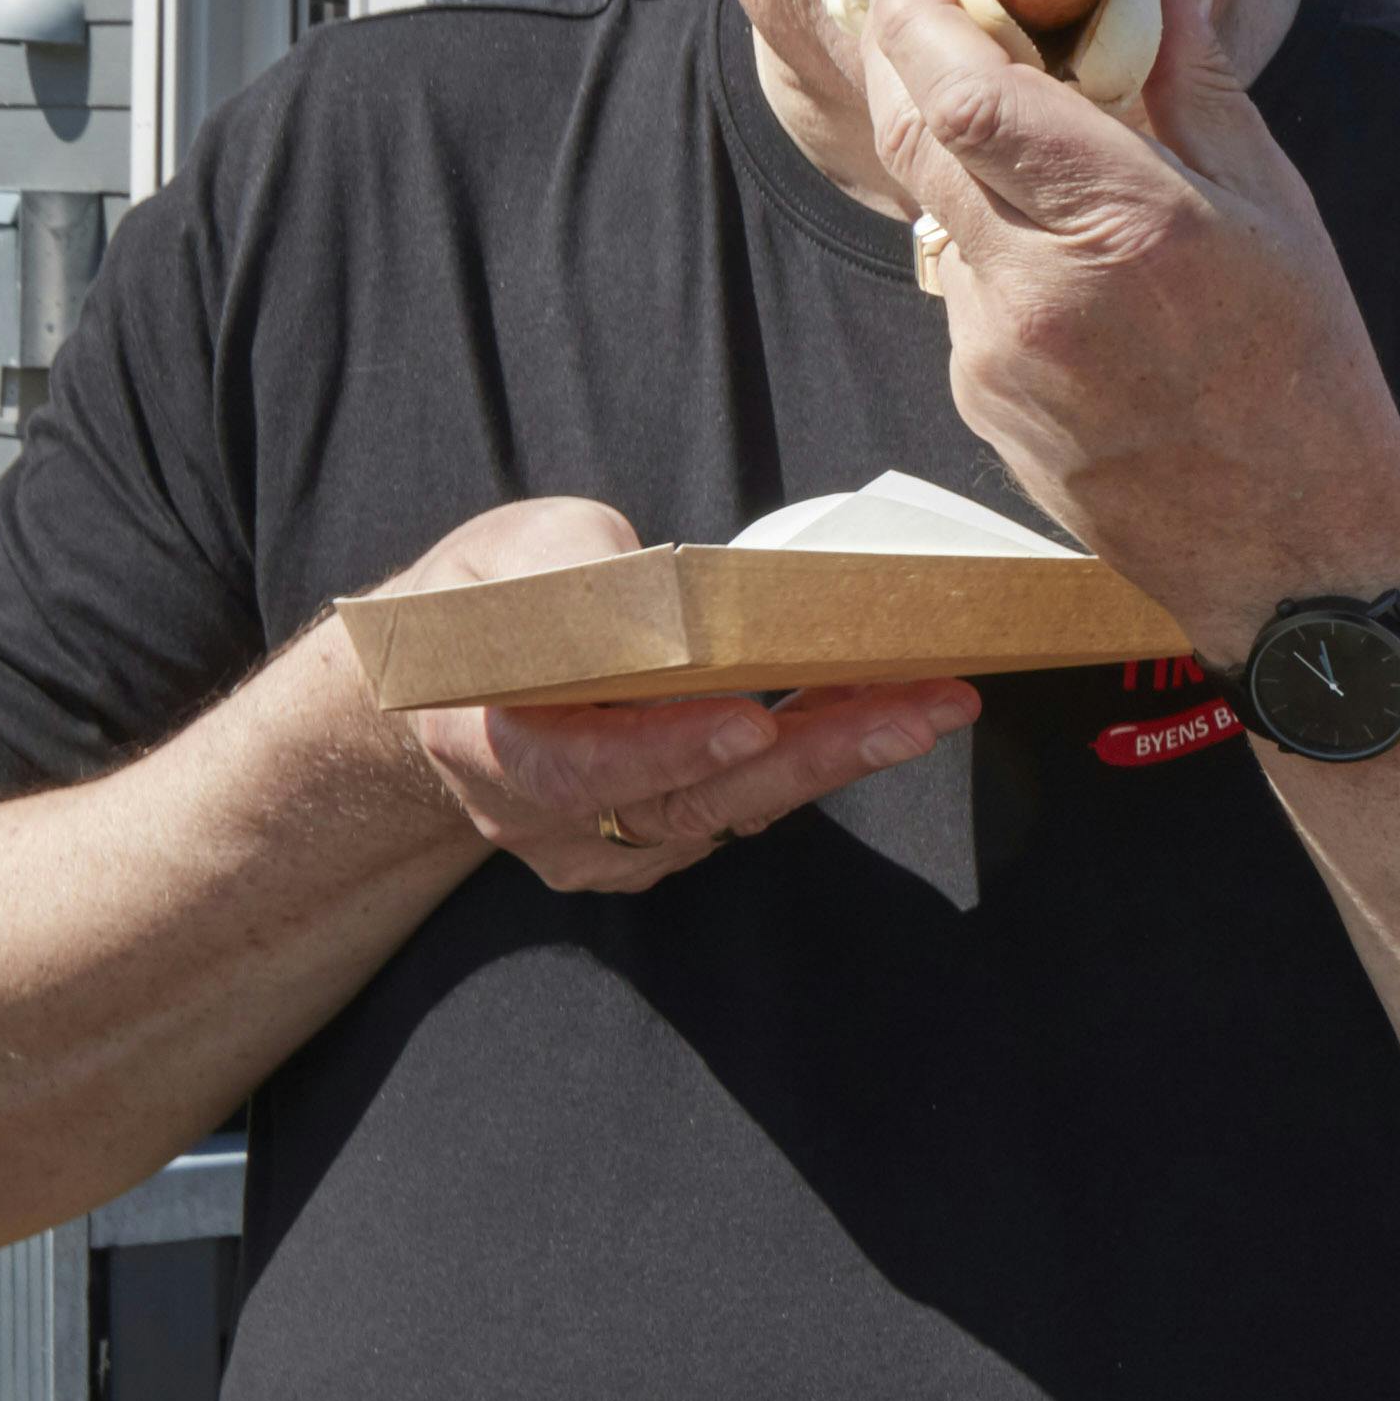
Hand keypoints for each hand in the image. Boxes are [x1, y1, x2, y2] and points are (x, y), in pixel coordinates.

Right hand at [373, 497, 983, 895]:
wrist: (464, 676)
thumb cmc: (491, 600)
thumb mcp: (510, 557)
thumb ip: (579, 577)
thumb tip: (664, 590)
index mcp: (491, 744)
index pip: (580, 769)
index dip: (665, 749)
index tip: (748, 724)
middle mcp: (550, 817)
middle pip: (692, 801)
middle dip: (815, 754)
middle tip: (919, 711)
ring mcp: (608, 843)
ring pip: (736, 812)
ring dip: (841, 753)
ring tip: (935, 703)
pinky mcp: (663, 842)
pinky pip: (749, 810)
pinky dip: (819, 759)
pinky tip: (891, 714)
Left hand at [850, 0, 1399, 657]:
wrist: (1297, 556)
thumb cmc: (1311, 381)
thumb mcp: (1276, 209)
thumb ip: (1199, 80)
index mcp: (1127, 223)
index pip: (965, 90)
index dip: (915, 10)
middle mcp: (1040, 289)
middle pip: (916, 138)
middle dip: (905, 56)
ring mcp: (996, 354)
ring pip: (937, 213)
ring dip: (961, 156)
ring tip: (1033, 134)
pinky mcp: (981, 402)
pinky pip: (961, 288)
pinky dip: (992, 242)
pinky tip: (1064, 252)